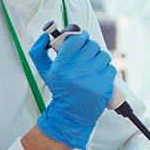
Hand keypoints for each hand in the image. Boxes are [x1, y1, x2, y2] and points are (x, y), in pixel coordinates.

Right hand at [29, 31, 115, 148]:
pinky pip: (111, 68)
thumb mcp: (44, 71)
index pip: (76, 38)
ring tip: (91, 68)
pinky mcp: (105, 86)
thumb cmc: (60, 90)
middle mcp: (76, 71)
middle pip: (92, 45)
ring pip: (103, 55)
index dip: (79, 35)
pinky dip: (106, 70)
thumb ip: (38, 51)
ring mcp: (92, 79)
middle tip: (84, 56)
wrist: (71, 114)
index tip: (80, 38)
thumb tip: (44, 36)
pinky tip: (97, 76)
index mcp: (61, 66)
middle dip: (89, 48)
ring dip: (98, 59)